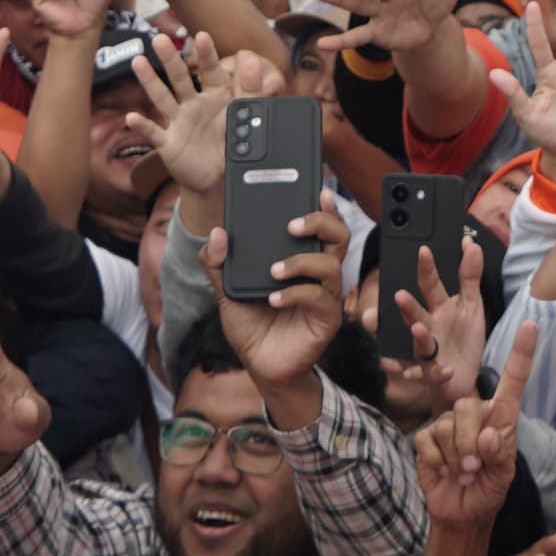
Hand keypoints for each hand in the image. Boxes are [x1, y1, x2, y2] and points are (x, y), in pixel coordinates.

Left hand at [204, 205, 348, 385]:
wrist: (258, 364)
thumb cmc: (251, 324)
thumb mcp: (227, 290)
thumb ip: (218, 263)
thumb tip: (217, 234)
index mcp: (302, 260)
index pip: (322, 227)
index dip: (326, 207)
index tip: (318, 191)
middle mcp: (318, 274)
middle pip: (339, 236)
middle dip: (320, 223)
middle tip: (292, 225)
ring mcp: (325, 297)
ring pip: (332, 265)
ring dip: (301, 262)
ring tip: (274, 270)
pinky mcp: (326, 320)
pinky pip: (320, 298)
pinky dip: (295, 294)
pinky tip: (273, 298)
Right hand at [413, 321, 542, 549]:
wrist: (462, 513)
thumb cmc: (489, 490)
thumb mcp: (503, 477)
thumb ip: (499, 455)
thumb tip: (488, 436)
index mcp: (501, 418)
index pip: (512, 382)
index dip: (521, 354)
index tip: (529, 326)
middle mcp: (475, 415)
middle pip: (468, 407)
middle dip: (469, 442)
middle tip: (474, 469)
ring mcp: (448, 424)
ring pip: (446, 424)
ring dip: (456, 456)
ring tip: (463, 473)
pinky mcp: (427, 439)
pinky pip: (428, 440)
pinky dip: (437, 461)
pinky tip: (443, 471)